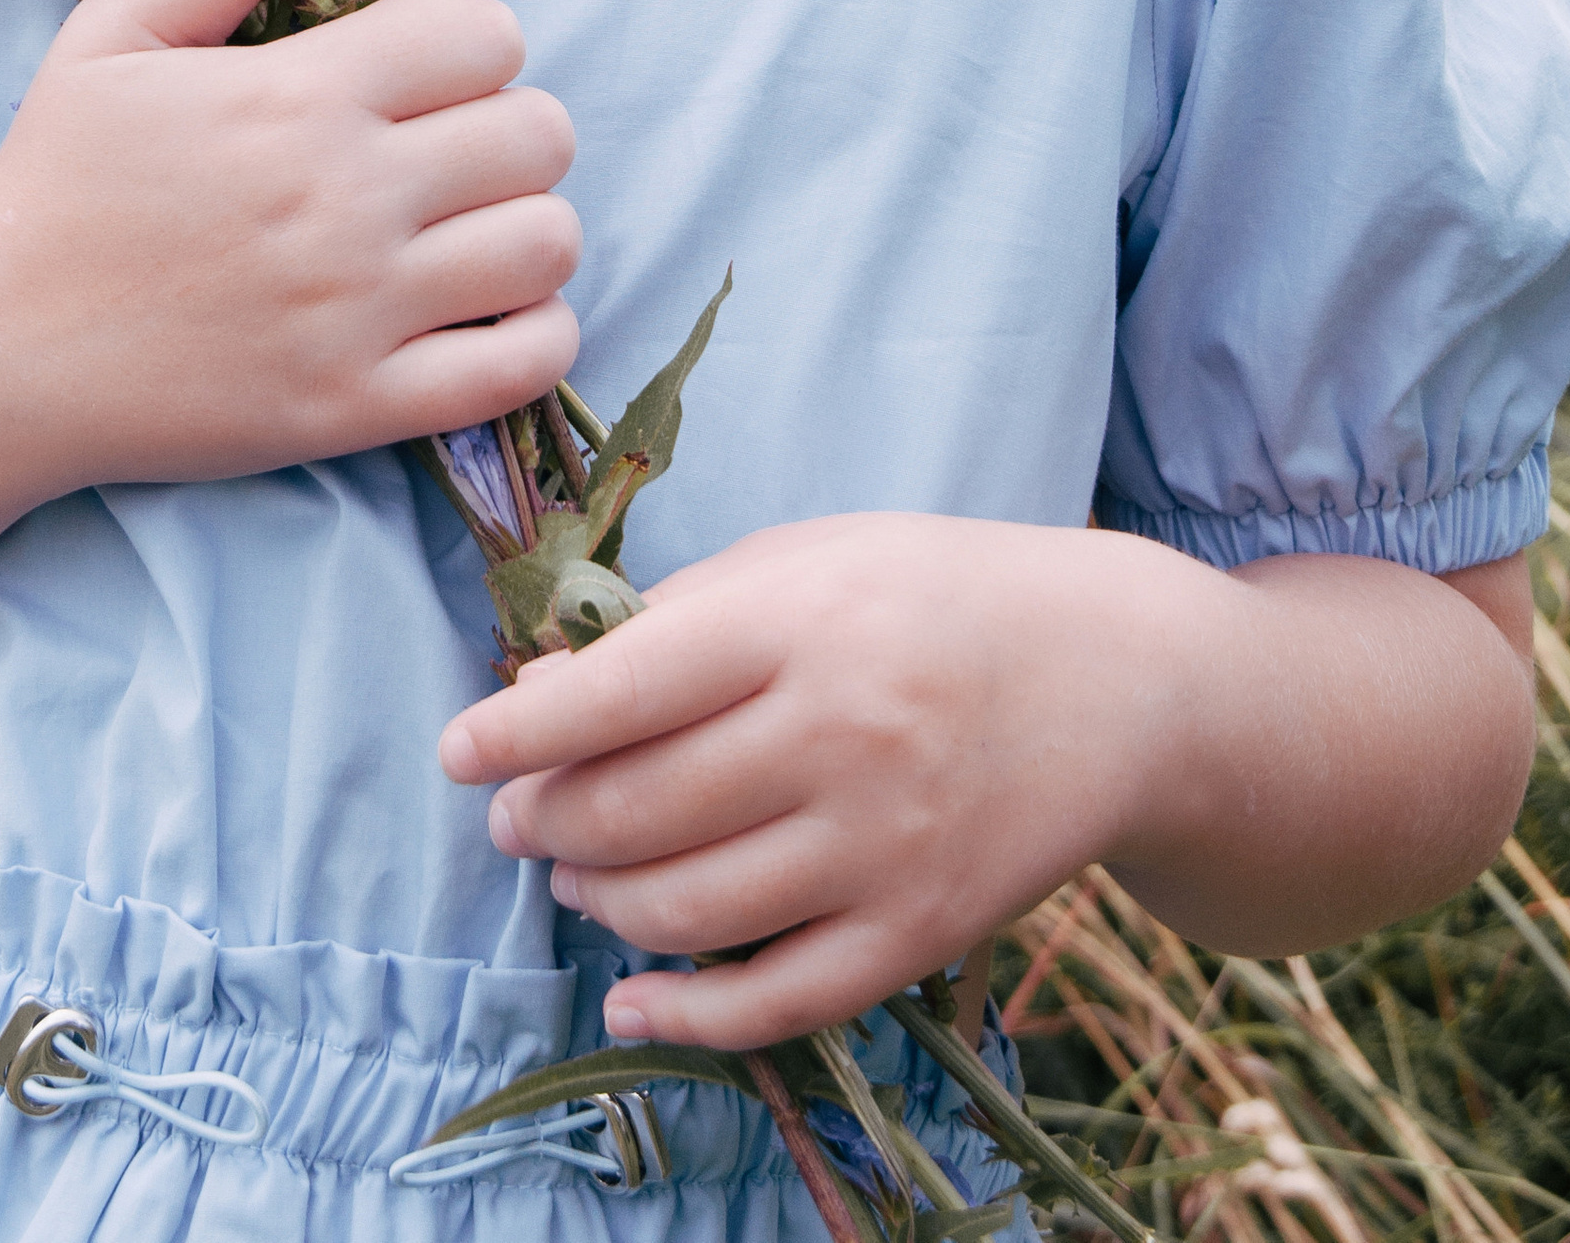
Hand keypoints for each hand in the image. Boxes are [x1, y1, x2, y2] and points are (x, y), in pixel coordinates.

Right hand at [0, 0, 581, 490]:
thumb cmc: (55, 181)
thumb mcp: (114, 38)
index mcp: (296, 94)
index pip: (484, 33)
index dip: (473, 43)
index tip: (430, 73)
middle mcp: (344, 197)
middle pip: (538, 133)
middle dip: (512, 128)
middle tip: (454, 152)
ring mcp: (358, 310)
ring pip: (548, 242)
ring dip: (527, 227)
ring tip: (469, 230)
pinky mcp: (358, 408)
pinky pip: (524, 364)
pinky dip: (534, 333)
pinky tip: (482, 312)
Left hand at [436, 515, 1161, 1045]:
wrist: (1111, 678)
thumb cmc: (930, 596)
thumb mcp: (808, 555)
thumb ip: (681, 616)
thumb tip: (546, 693)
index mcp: (803, 621)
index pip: (622, 689)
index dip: (518, 731)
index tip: (458, 751)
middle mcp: (841, 734)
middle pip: (640, 809)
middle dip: (546, 821)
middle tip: (514, 817)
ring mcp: (884, 845)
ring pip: (688, 909)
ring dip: (599, 902)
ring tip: (571, 874)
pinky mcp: (919, 932)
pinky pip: (776, 1001)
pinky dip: (684, 1014)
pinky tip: (631, 997)